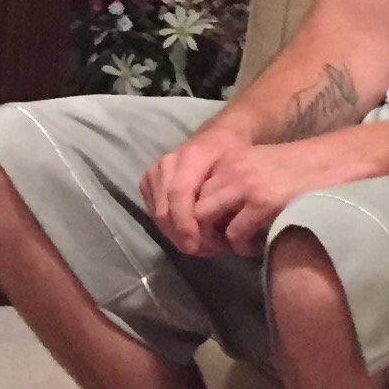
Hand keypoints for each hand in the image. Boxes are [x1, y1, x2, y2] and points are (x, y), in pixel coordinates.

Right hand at [135, 123, 247, 251]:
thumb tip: (229, 232)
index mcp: (192, 156)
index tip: (197, 247)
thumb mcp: (241, 172)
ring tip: (200, 245)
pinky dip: (169, 228)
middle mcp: (168, 162)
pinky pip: (153, 212)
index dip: (185, 224)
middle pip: (165, 210)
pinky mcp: (147, 180)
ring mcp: (154, 171)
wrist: (218, 137)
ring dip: (176, 236)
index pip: (179, 194)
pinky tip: (188, 233)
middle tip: (204, 251)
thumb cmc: (233, 156)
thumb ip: (230, 198)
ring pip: (157, 214)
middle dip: (181, 236)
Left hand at [173, 131, 381, 254]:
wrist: (339, 160)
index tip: (205, 232)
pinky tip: (253, 248)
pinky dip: (240, 247)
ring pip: (204, 219)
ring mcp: (246, 184)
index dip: (193, 215)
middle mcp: (231, 167)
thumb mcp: (261, 167)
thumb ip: (235, 183)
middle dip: (197, 230)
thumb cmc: (302, 170)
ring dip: (214, 239)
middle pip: (192, 206)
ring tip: (231, 247)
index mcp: (229, 158)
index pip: (192, 190)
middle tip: (213, 246)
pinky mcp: (263, 202)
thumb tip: (214, 215)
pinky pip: (234, 233)